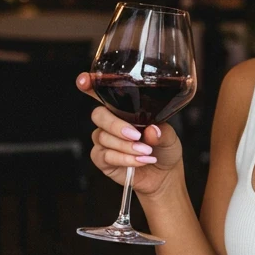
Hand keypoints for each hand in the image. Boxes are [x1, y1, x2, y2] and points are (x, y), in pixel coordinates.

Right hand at [75, 72, 184, 196]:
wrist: (164, 173)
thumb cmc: (164, 148)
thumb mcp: (170, 137)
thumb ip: (161, 132)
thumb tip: (151, 130)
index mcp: (124, 109)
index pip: (102, 93)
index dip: (89, 85)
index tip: (84, 81)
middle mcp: (110, 122)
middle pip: (99, 115)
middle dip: (116, 125)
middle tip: (135, 136)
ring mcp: (104, 140)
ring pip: (104, 138)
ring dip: (126, 147)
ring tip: (146, 152)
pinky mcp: (102, 158)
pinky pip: (104, 156)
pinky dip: (123, 159)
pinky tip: (139, 161)